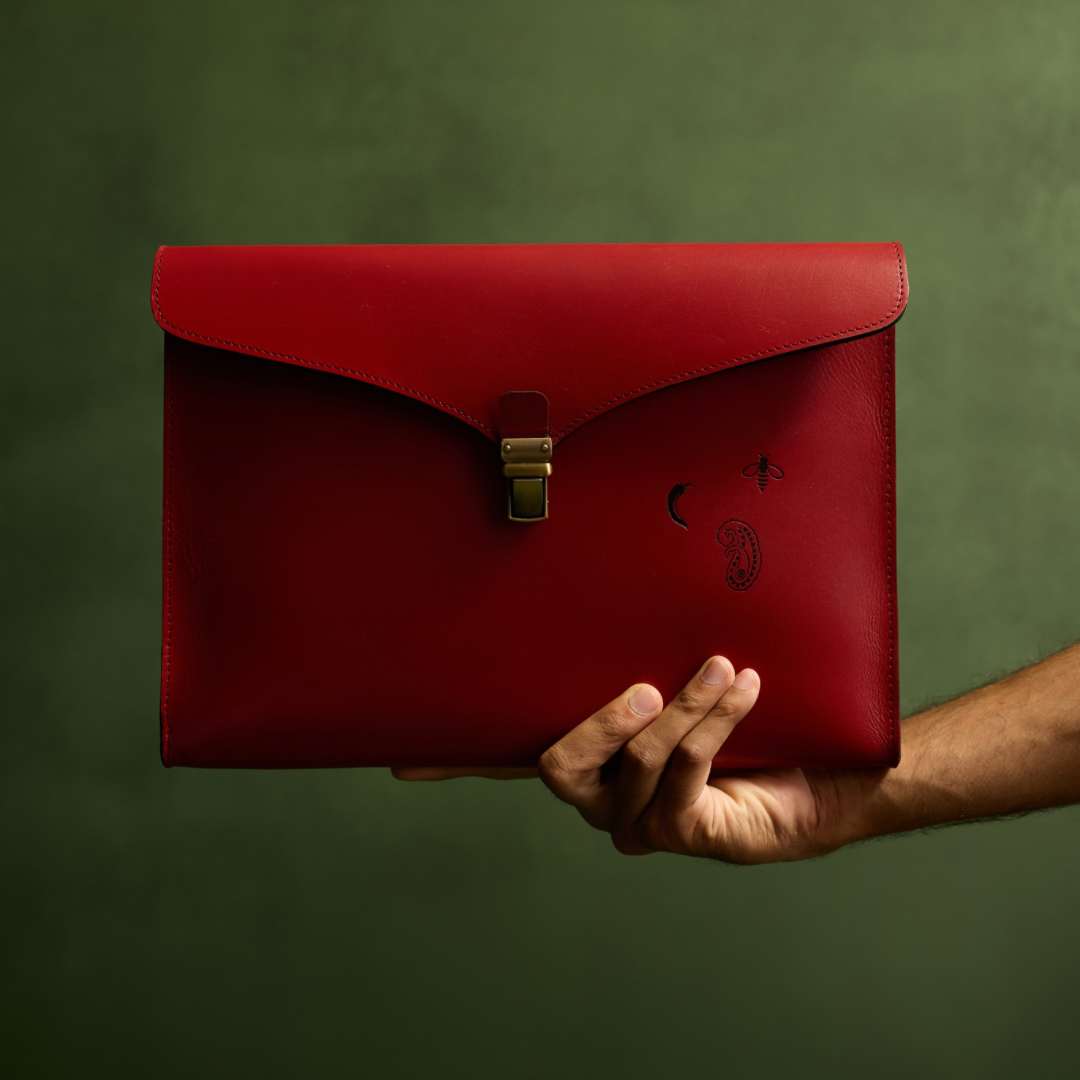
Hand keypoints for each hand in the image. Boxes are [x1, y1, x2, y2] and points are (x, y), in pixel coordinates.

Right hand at [393, 656, 878, 863]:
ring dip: (684, 708)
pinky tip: (743, 689)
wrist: (829, 765)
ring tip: (724, 669)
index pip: (506, 760)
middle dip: (603, 720)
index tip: (402, 761)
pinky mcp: (688, 834)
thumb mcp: (686, 672)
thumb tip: (610, 584)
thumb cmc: (752, 713)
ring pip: (632, 762)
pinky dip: (711, 725)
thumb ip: (642, 648)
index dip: (454, 762)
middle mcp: (602, 796)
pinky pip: (680, 777)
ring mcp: (641, 821)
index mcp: (591, 757)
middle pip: (554, 767)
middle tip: (649, 686)